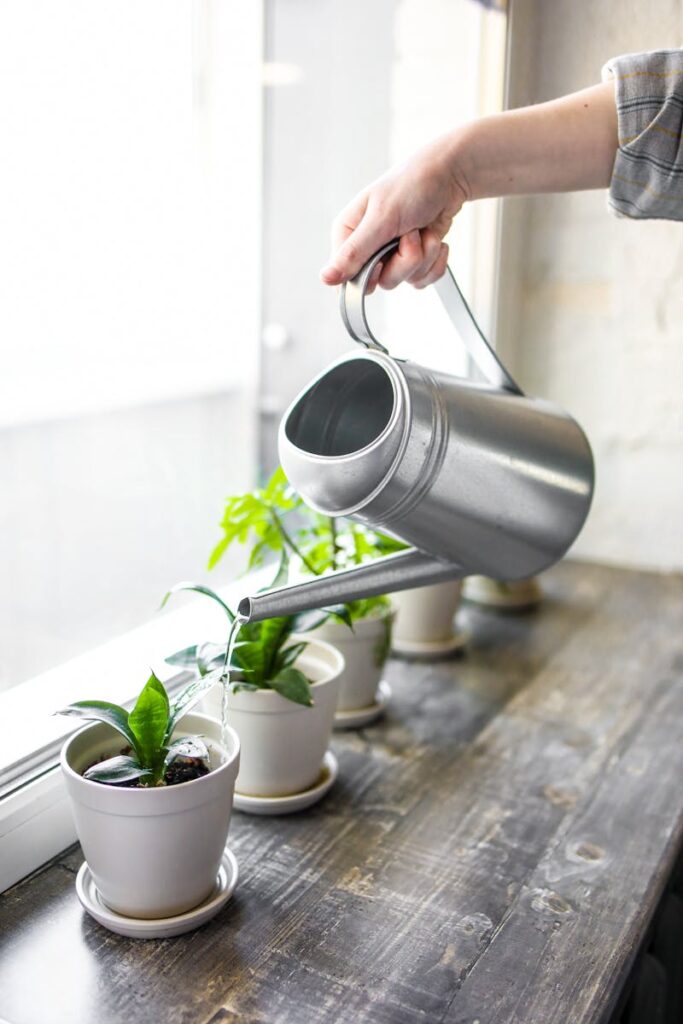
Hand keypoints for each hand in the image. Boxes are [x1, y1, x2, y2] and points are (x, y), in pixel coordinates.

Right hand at [320, 133, 468, 291]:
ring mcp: (392, 255)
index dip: (369, 275)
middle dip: (404, 260)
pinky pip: (423, 280)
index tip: (382, 260)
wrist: (451, 176)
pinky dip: (435, 261)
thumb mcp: (381, 219)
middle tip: (410, 233)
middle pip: (381, 282)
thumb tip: (325, 278)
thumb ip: (354, 252)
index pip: (346, 276)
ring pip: (404, 281)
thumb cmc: (413, 185)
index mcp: (349, 233)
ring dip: (424, 256)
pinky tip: (435, 238)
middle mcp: (368, 247)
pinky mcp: (413, 260)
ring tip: (424, 230)